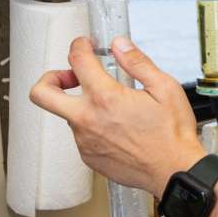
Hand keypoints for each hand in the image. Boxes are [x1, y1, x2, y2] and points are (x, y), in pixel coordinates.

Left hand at [30, 36, 207, 196]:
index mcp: (106, 97)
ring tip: (111, 108)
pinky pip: (81, 136)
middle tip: (69, 77)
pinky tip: (116, 129)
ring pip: (68, 116)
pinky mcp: (89, 157)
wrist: (175, 171)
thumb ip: (139, 63)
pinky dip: (93, 128)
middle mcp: (88, 119)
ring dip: (82, 106)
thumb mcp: (165, 88)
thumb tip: (120, 46)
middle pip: (42, 93)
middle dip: (50, 78)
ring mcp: (85, 141)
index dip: (79, 46)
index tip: (85, 46)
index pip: (77, 60)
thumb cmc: (173, 134)